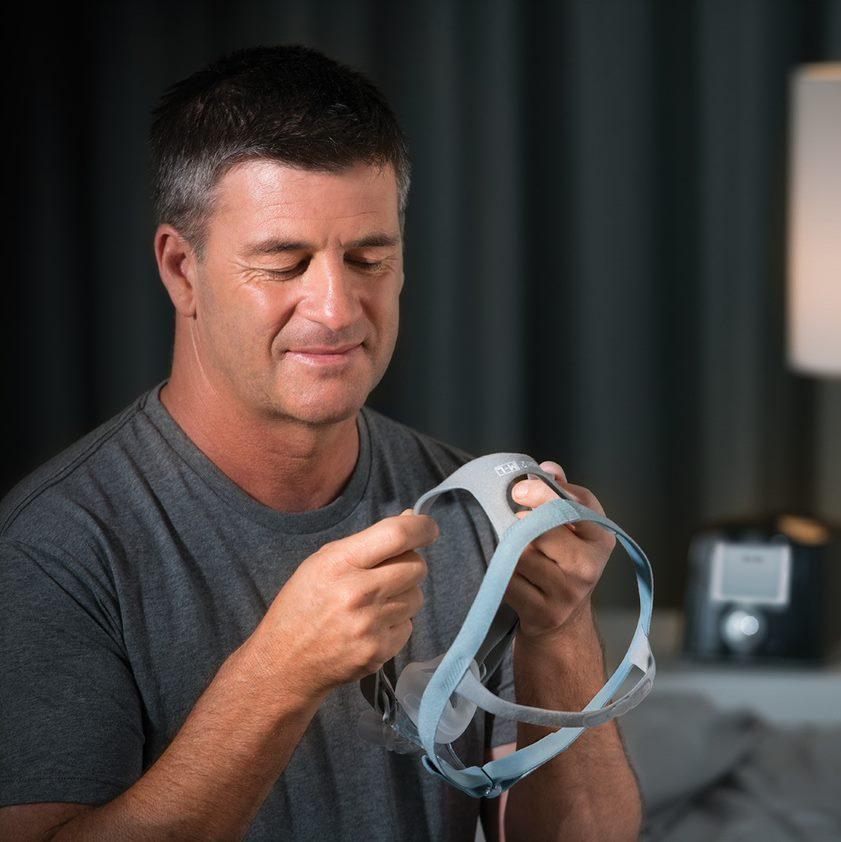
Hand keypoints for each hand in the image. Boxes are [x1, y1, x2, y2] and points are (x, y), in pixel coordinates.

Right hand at [244, 510, 438, 702]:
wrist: (284, 663)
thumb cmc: (303, 605)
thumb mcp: (323, 561)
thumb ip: (368, 541)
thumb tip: (411, 519)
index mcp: (340, 563)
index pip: (396, 535)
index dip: (422, 527)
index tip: (429, 528)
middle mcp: (358, 593)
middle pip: (416, 566)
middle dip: (411, 564)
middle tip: (391, 571)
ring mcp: (370, 626)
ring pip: (417, 597)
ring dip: (403, 595)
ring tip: (374, 603)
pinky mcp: (379, 652)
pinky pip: (409, 626)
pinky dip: (396, 623)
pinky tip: (370, 626)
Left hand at [504, 462, 615, 642]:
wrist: (564, 620)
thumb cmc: (565, 561)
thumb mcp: (573, 527)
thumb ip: (562, 493)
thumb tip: (549, 469)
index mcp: (601, 538)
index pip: (575, 506)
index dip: (544, 492)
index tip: (520, 489)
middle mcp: (589, 566)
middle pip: (543, 530)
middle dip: (522, 522)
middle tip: (514, 519)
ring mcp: (567, 592)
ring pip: (522, 555)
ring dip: (510, 548)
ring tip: (515, 549)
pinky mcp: (543, 611)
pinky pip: (509, 580)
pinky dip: (501, 571)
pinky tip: (508, 570)